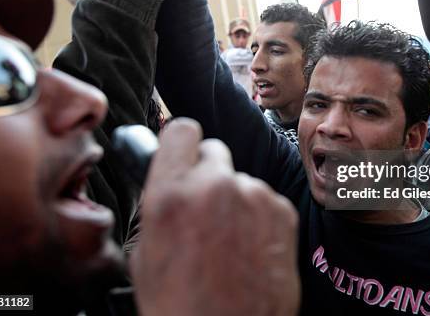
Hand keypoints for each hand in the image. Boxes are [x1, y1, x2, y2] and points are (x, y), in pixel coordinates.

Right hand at [131, 118, 299, 315]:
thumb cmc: (182, 306)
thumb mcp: (146, 253)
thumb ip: (160, 204)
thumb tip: (170, 181)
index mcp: (171, 195)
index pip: (181, 130)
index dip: (182, 143)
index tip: (184, 153)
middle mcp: (216, 186)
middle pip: (214, 151)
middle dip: (207, 173)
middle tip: (204, 205)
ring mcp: (254, 197)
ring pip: (241, 180)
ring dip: (234, 200)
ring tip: (228, 242)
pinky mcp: (283, 212)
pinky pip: (265, 200)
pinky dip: (258, 218)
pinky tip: (250, 249)